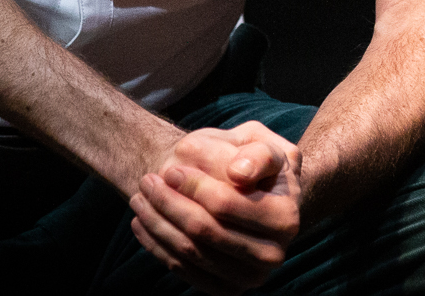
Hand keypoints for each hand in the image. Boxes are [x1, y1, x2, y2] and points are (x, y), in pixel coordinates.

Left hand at [129, 121, 302, 294]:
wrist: (254, 193)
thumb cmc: (254, 163)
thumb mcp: (264, 144)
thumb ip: (258, 153)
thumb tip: (237, 174)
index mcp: (285, 218)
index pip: (226, 204)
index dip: (193, 186)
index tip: (169, 169)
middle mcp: (272, 255)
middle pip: (204, 231)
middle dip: (168, 204)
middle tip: (146, 182)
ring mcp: (249, 276)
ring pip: (190, 252)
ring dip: (157, 224)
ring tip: (139, 199)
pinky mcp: (226, 289)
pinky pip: (184, 270)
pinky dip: (157, 246)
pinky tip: (142, 223)